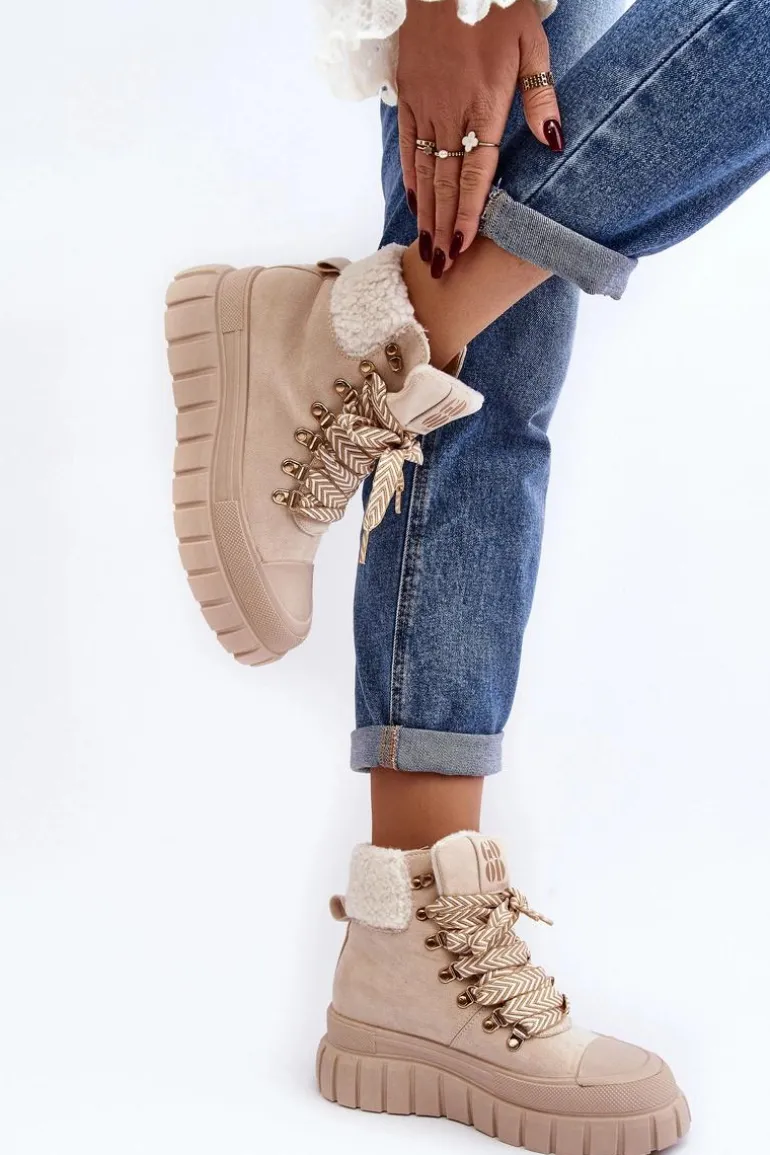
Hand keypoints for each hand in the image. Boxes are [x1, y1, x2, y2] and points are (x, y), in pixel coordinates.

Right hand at [397, 0, 561, 277]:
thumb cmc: (497, 5)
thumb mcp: (531, 43)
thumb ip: (540, 97)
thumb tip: (553, 145)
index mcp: (483, 104)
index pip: (475, 173)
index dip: (469, 213)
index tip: (463, 248)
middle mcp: (450, 112)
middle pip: (446, 183)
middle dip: (443, 229)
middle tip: (441, 267)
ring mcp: (424, 106)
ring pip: (425, 171)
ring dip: (426, 215)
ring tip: (426, 249)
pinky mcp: (407, 95)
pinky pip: (407, 146)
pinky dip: (411, 178)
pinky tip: (416, 205)